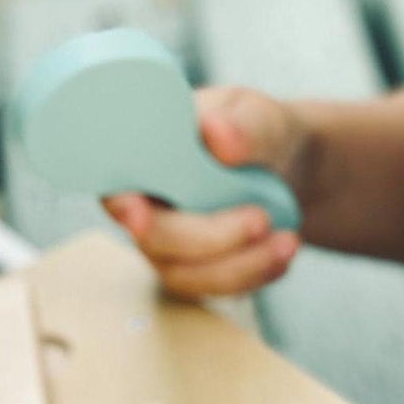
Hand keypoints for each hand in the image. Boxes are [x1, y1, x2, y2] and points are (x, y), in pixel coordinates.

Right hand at [104, 85, 312, 298]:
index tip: (140, 214)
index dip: (123, 204)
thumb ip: (242, 124)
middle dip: (206, 237)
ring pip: (185, 273)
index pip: (115, 185)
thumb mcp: (258, 116)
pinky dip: (255, 274)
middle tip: (261, 219)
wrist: (287, 166)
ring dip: (239, 264)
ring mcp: (167, 243)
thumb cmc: (256, 132)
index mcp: (143, 157)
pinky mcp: (196, 270)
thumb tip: (216, 131)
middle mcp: (144, 204)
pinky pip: (216, 287)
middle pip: (152, 237)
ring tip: (288, 241)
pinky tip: (284, 249)